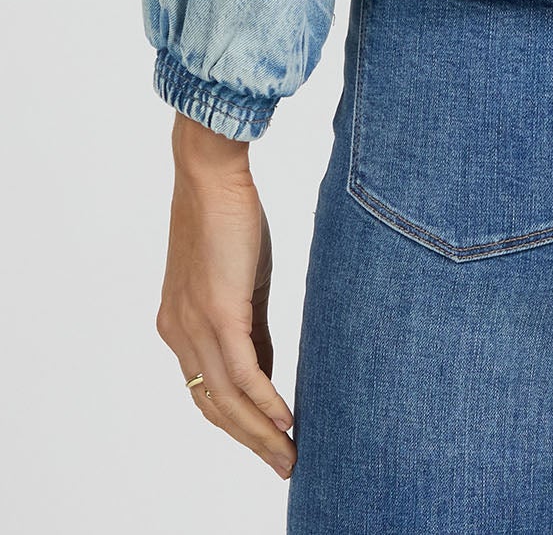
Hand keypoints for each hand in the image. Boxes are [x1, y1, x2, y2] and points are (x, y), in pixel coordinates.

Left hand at [155, 112, 296, 480]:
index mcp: (179, 326)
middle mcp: (179, 334)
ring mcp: (194, 327)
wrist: (210, 173)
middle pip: (214, 407)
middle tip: (283, 464)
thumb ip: (249, 328)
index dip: (236, 423)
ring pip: (227, 400)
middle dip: (250, 441)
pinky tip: (287, 420)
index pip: (207, 391)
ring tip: (289, 455)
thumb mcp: (239, 282)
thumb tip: (266, 372)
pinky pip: (242, 373)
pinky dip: (265, 402)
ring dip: (261, 434)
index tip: (266, 441)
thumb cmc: (227, 215)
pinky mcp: (217, 314)